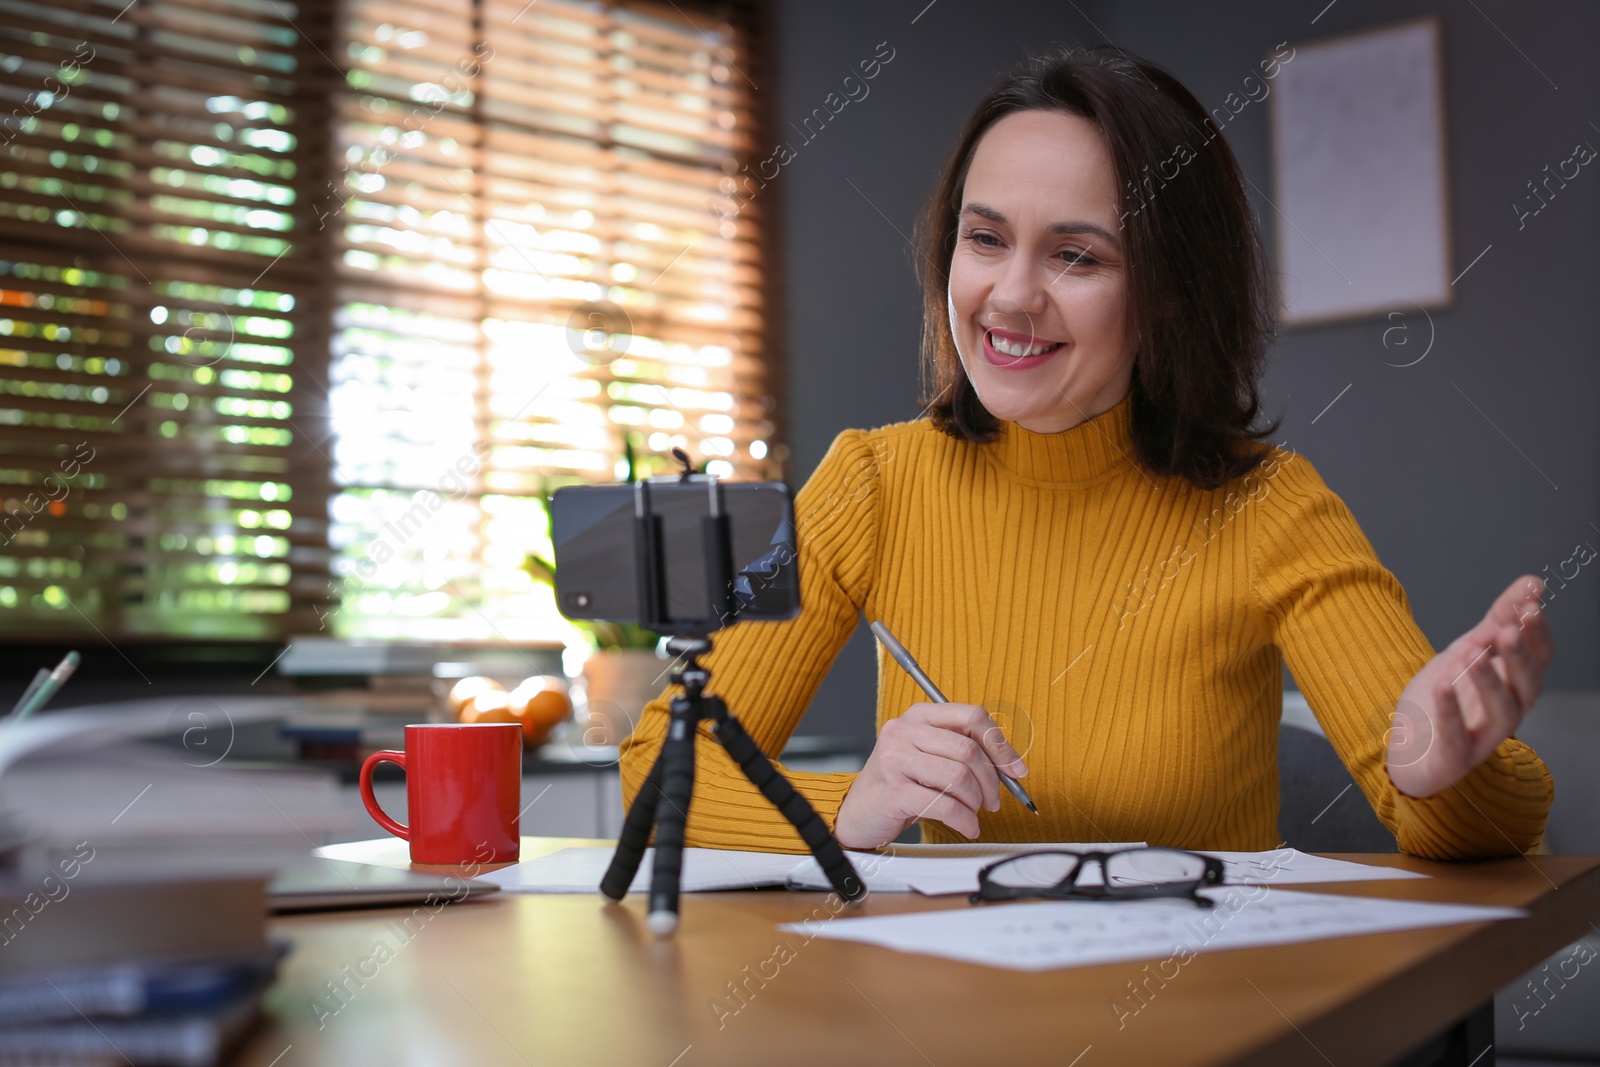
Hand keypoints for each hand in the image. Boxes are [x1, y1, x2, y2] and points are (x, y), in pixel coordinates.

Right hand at [834, 702, 1027, 848]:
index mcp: (919, 715)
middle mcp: (904, 731)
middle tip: (993, 801)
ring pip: (959, 777)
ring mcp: (896, 759)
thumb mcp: (929, 756)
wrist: (859, 811)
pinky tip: (966, 826)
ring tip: (974, 813)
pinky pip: (945, 804)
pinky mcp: (894, 790)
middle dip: (991, 781)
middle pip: (968, 749)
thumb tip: (1011, 766)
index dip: (1001, 745)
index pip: (972, 716)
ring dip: (975, 802)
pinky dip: (964, 820)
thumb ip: (962, 751)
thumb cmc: (901, 784)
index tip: (1016, 771)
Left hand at [1387, 575, 1552, 797]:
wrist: (1410, 745)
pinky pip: (1456, 736)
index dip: (1537, 634)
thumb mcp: (1469, 650)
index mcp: (1515, 685)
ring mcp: (1483, 737)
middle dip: (1519, 657)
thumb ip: (1498, 620)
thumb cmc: (1448, 695)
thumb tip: (1534, 582)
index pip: (1539, 659)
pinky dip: (1450, 711)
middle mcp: (1509, 712)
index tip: (1529, 605)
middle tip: (1507, 630)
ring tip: (1471, 653)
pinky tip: (1441, 685)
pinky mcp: (1453, 757)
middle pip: (1527, 686)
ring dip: (1489, 681)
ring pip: (1501, 712)